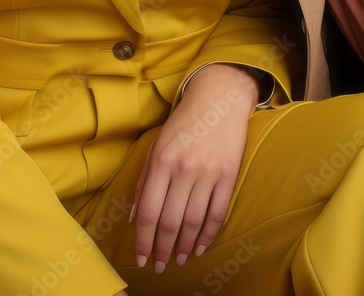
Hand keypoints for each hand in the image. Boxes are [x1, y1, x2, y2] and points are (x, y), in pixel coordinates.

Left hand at [132, 64, 259, 272]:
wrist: (220, 98)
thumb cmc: (184, 122)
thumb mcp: (157, 144)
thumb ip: (145, 180)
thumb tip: (134, 217)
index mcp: (161, 161)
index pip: (147, 211)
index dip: (143, 240)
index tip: (141, 257)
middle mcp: (184, 168)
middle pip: (170, 222)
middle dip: (162, 250)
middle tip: (159, 266)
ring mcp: (208, 172)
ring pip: (193, 222)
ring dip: (184, 247)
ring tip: (179, 259)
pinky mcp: (229, 174)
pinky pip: (217, 213)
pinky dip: (208, 234)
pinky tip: (200, 246)